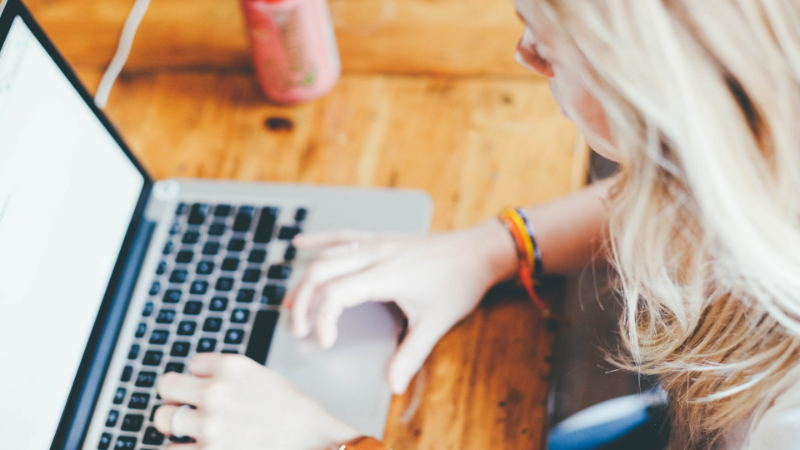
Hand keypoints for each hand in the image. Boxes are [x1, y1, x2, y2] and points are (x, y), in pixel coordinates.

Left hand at [154, 354, 358, 449]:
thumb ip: (227, 377)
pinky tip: (197, 445)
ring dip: (174, 424)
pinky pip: (172, 449)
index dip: (201, 377)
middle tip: (188, 406)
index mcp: (231, 366)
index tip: (212, 388)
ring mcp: (209, 425)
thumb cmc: (293, 412)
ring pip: (163, 418)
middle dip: (177, 397)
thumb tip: (196, 384)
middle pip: (167, 386)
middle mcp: (216, 392)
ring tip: (191, 429)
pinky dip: (181, 447)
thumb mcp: (261, 377)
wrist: (314, 441)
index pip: (191, 364)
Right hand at [286, 219, 517, 393]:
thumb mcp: (436, 322)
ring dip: (305, 279)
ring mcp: (377, 243)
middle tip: (299, 330)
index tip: (326, 342)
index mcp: (386, 275)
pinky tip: (300, 245)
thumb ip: (411, 355)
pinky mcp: (381, 239)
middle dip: (302, 302)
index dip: (323, 320)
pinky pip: (343, 236)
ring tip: (290, 304)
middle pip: (322, 272)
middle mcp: (376, 254)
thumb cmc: (459, 283)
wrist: (478, 251)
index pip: (336, 293)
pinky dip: (319, 240)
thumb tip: (393, 384)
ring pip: (328, 255)